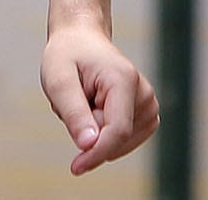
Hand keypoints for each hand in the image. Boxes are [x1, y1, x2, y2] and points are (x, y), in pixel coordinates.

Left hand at [40, 20, 157, 175]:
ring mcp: (149, 105)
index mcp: (124, 80)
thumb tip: (89, 145)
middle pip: (116, 138)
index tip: (76, 167)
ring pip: (118, 141)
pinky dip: (101, 128)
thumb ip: (74, 112)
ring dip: (93, 128)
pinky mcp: (147, 115)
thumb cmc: (67, 56)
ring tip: (84, 98)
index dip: (96, 153)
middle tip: (74, 96)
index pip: (117, 131)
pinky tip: (94, 105)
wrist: (80, 39)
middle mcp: (145, 94)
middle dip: (88, 129)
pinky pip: (120, 139)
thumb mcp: (58, 79)